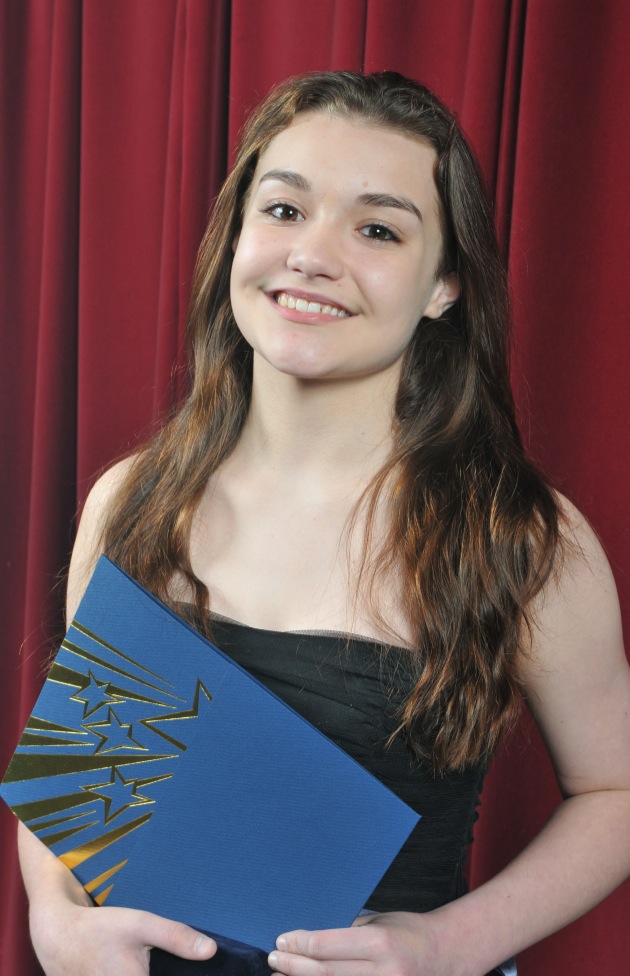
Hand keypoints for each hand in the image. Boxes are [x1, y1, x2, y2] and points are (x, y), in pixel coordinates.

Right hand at [29, 898, 215, 975]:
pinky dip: (130, 975)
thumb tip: (211, 951)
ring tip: (141, 962)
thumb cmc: (100, 928)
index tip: (198, 972)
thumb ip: (176, 938)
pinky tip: (132, 966)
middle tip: (154, 959)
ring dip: (149, 973)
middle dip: (167, 974)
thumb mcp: (141, 924)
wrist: (58, 937)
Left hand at [267, 912, 443, 975]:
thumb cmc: (408, 932)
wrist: (445, 955)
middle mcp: (383, 973)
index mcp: (380, 943)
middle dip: (294, 967)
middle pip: (325, 974)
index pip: (327, 946)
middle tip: (274, 959)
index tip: (282, 941)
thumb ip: (347, 934)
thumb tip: (308, 942)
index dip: (299, 945)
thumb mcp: (377, 923)